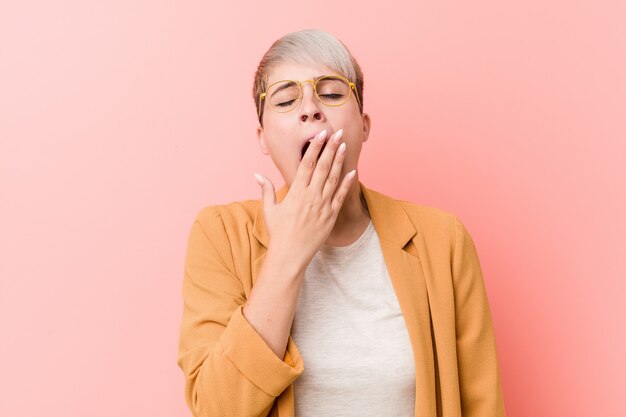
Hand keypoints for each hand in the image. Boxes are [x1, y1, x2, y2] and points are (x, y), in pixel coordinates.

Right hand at [253, 129, 355, 266]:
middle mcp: (310, 196)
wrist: (290, 255)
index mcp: (296, 192)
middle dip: (330, 148)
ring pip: (333, 178)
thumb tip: (257, 174)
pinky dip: (347, 184)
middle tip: (337, 132)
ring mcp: (322, 206)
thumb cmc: (278, 233)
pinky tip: (352, 172)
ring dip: (339, 160)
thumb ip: (266, 190)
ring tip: (344, 145)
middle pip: (323, 166)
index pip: (307, 164)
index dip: (315, 147)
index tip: (320, 134)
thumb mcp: (269, 210)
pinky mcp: (330, 216)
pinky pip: (340, 196)